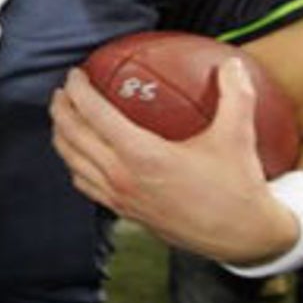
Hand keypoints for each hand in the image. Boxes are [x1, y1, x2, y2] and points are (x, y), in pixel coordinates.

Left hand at [50, 59, 300, 264]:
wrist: (242, 238)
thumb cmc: (237, 189)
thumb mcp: (237, 137)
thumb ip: (234, 95)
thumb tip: (232, 64)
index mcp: (141, 154)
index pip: (94, 114)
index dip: (78, 90)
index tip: (75, 74)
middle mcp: (122, 176)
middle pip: (72, 136)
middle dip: (60, 109)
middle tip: (63, 91)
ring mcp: (119, 196)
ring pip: (71, 161)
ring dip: (61, 135)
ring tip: (63, 117)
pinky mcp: (123, 212)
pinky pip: (84, 184)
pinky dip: (74, 163)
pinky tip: (80, 155)